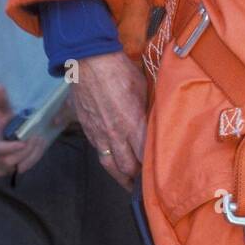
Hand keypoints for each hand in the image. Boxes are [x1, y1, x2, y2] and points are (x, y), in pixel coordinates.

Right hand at [0, 84, 47, 177]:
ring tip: (39, 142)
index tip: (24, 141)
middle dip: (25, 151)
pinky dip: (30, 162)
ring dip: (30, 157)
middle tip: (38, 137)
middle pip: (9, 161)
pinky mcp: (5, 170)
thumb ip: (1, 100)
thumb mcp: (0, 109)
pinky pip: (18, 170)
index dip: (10, 147)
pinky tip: (37, 149)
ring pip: (15, 168)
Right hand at [70, 50, 147, 189]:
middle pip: (125, 166)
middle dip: (135, 178)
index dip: (151, 169)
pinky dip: (106, 158)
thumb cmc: (120, 70)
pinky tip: (111, 160)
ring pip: (108, 163)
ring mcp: (97, 133)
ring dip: (119, 175)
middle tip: (145, 184)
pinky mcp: (85, 127)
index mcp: (131, 124)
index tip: (159, 175)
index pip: (144, 157)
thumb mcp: (143, 88)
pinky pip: (97, 149)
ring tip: (127, 182)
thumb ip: (146, 110)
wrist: (88, 60)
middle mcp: (114, 134)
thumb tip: (153, 122)